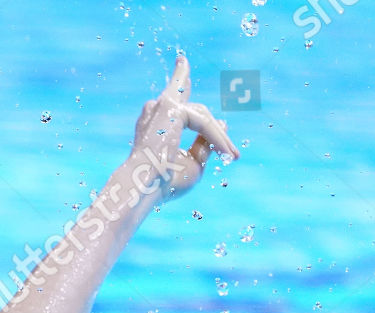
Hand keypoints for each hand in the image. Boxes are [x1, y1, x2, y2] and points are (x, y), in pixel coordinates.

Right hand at [125, 55, 238, 201]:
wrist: (143, 187)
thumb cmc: (164, 182)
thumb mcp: (193, 162)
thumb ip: (206, 143)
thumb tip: (223, 123)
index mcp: (154, 122)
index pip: (172, 96)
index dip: (180, 79)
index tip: (182, 62)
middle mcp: (154, 110)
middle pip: (193, 107)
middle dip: (214, 129)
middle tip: (230, 148)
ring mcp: (162, 106)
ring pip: (202, 116)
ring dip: (218, 138)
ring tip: (231, 155)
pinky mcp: (171, 108)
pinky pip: (204, 123)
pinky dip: (216, 139)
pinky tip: (225, 153)